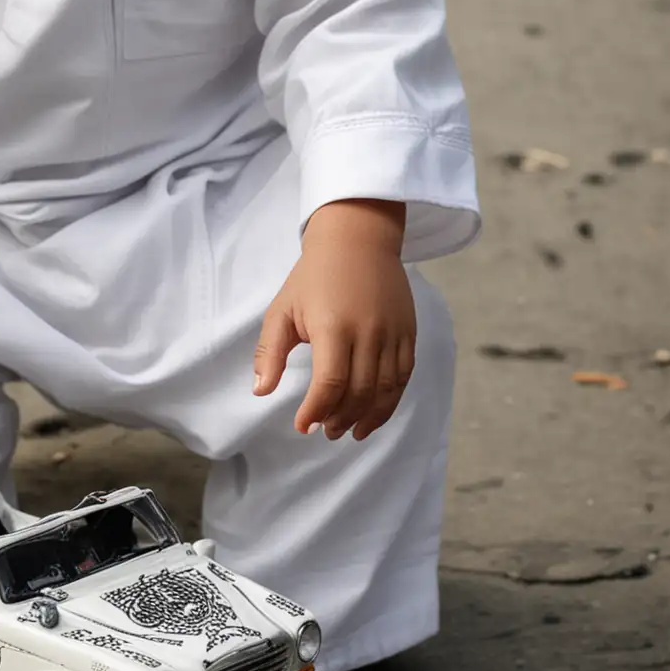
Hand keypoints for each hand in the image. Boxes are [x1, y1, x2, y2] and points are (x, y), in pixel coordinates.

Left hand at [252, 199, 414, 440]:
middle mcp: (368, 332)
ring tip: (349, 431)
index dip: (316, 411)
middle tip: (325, 431)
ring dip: (367, 418)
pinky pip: (403, 378)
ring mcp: (393, 334)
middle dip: (340, 419)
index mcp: (333, 326)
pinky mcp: (409, 333)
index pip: (330, 383)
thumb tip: (260, 391)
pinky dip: (390, 402)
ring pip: (385, 390)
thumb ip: (270, 351)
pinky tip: (374, 414)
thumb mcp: (282, 309)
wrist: (357, 239)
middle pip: (359, 392)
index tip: (303, 426)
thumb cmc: (313, 276)